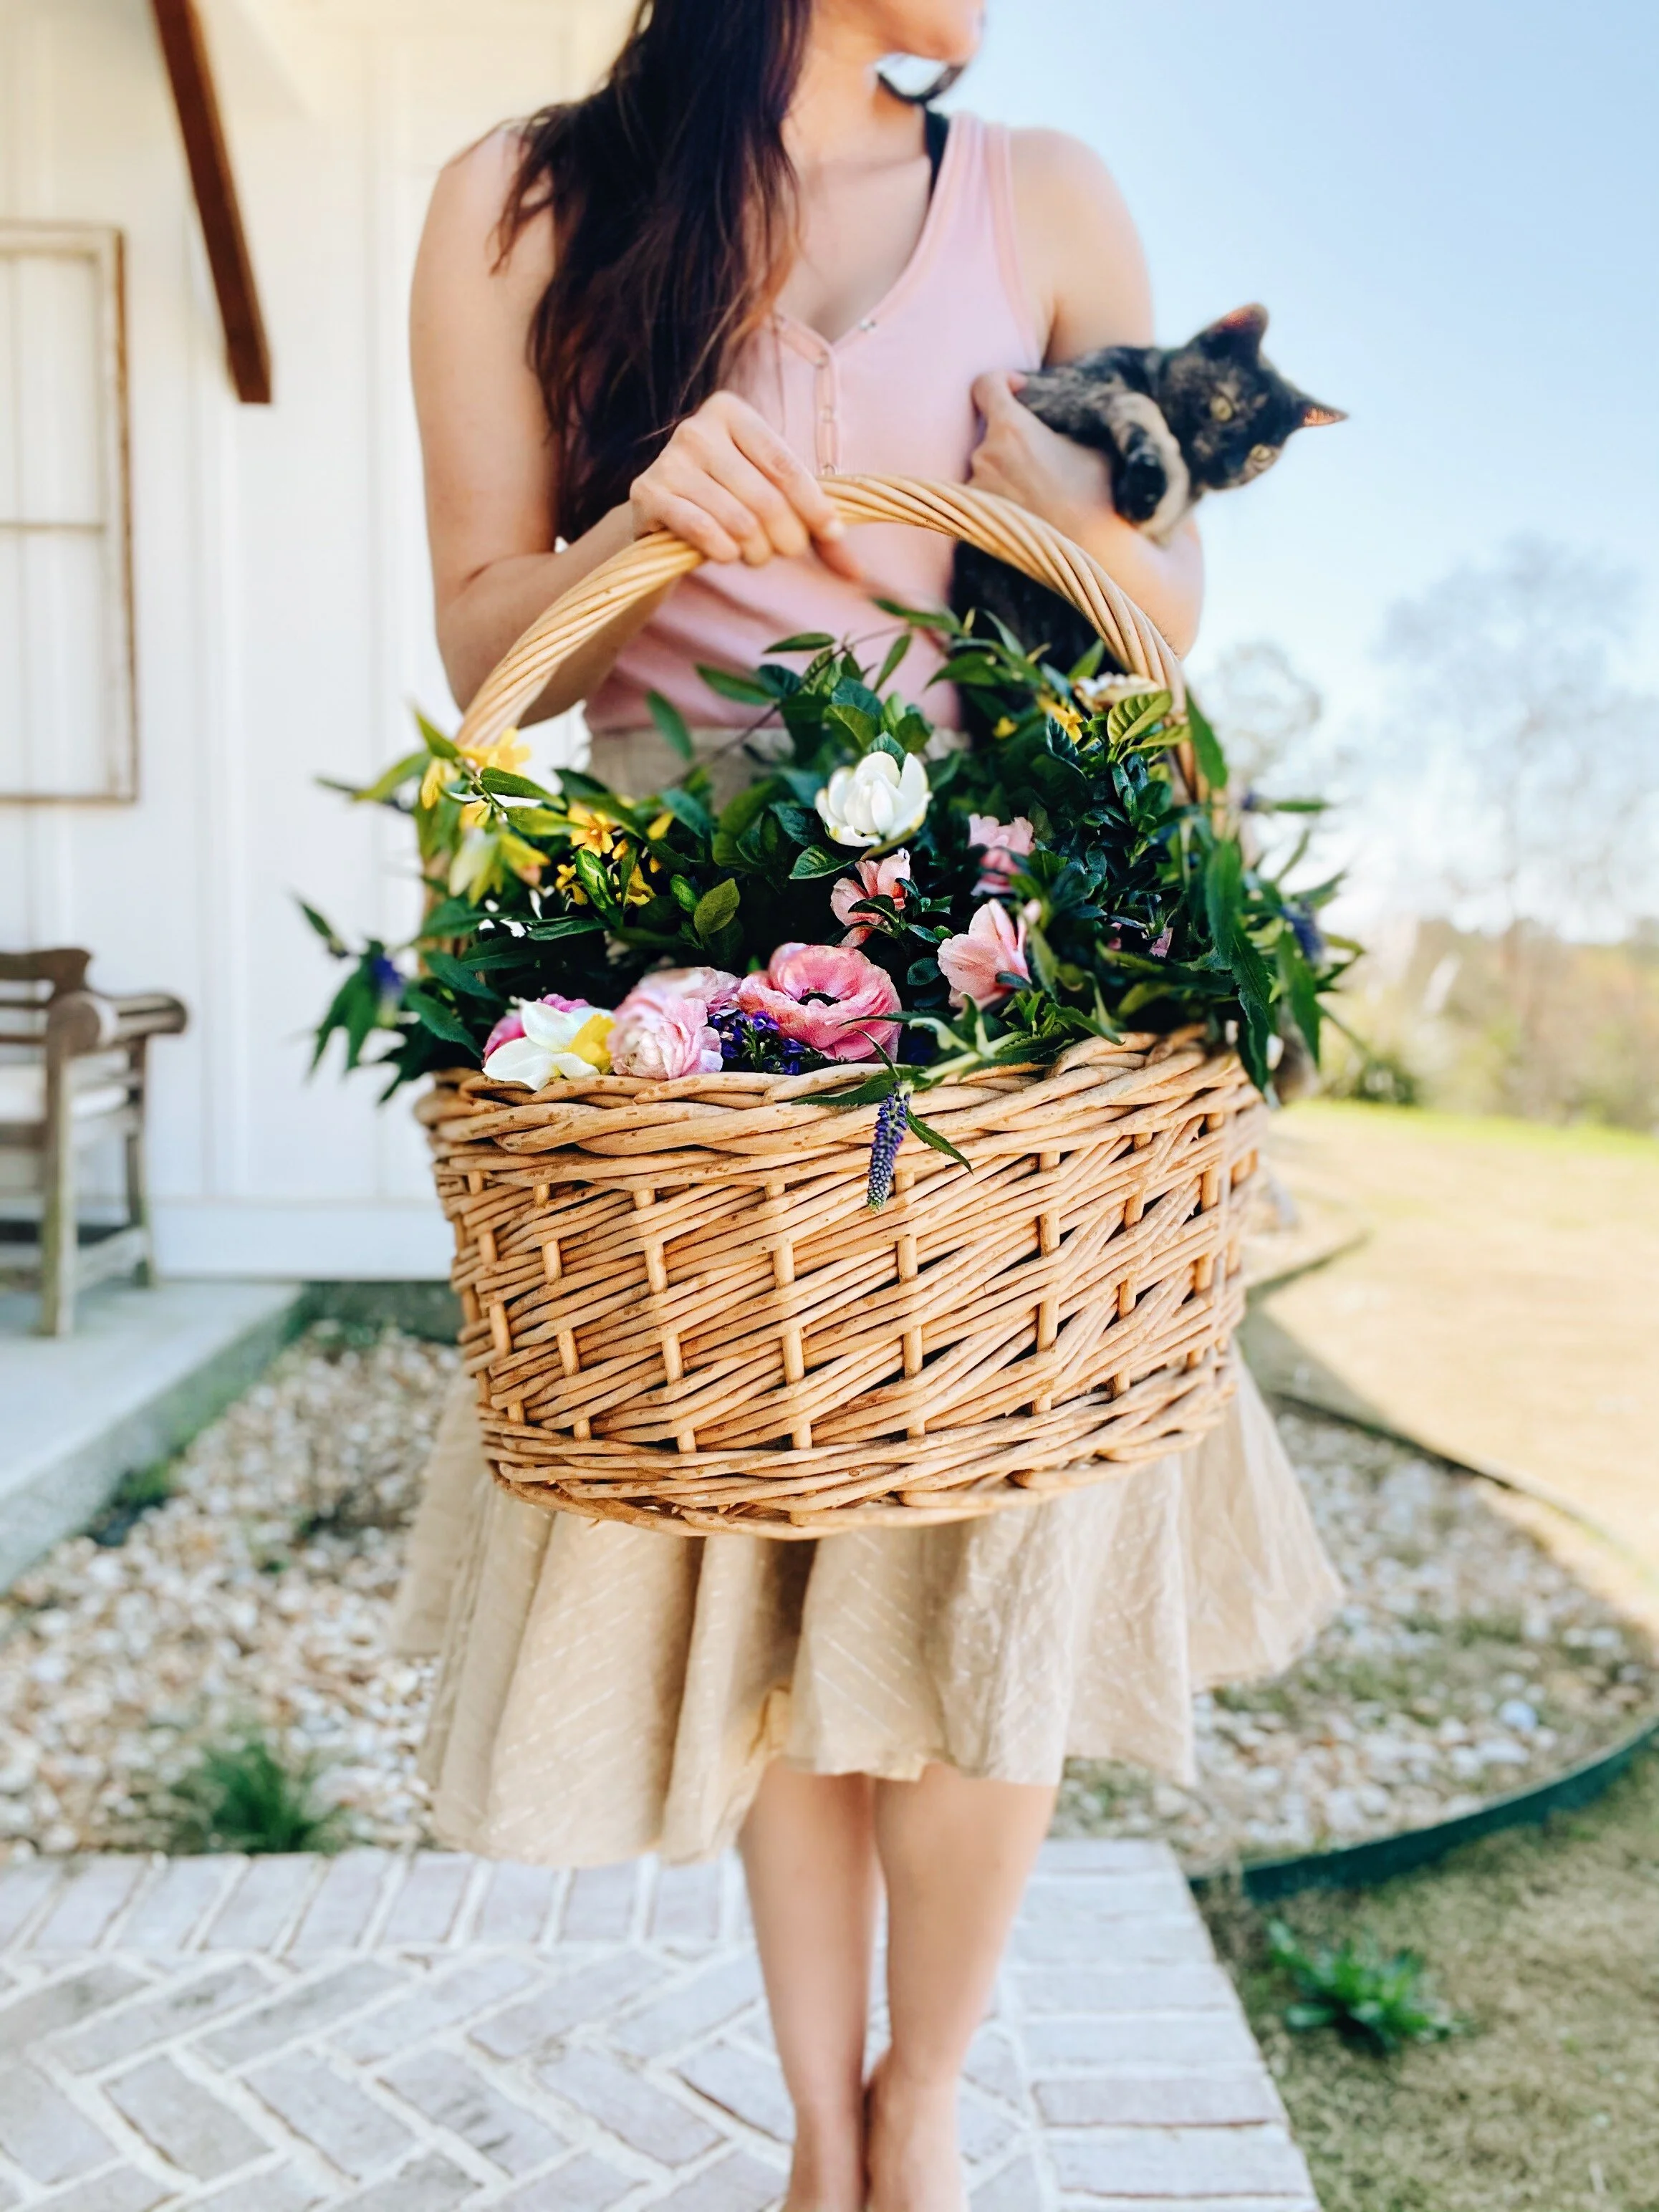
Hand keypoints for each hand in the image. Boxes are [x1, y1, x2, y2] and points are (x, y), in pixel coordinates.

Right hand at [631, 390, 859, 579]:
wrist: (660, 518)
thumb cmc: (728, 501)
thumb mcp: (774, 499)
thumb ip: (815, 528)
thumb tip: (858, 573)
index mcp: (731, 411)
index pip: (785, 466)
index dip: (814, 506)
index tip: (832, 534)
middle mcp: (697, 428)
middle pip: (765, 498)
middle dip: (785, 538)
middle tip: (784, 551)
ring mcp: (668, 460)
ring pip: (738, 521)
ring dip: (755, 551)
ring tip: (753, 553)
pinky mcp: (647, 494)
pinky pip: (703, 532)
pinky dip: (724, 552)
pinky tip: (726, 554)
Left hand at [967, 369, 1114, 541]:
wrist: (1092, 552)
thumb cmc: (1099, 493)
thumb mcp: (1091, 441)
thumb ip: (1060, 420)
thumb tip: (1053, 415)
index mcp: (1012, 428)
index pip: (985, 385)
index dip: (1001, 382)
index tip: (1019, 391)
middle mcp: (985, 455)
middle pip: (988, 431)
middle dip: (1011, 436)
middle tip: (1044, 455)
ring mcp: (977, 489)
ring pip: (986, 467)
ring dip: (1005, 470)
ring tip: (1040, 489)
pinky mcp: (976, 520)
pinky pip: (982, 498)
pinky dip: (1000, 499)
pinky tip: (1028, 510)